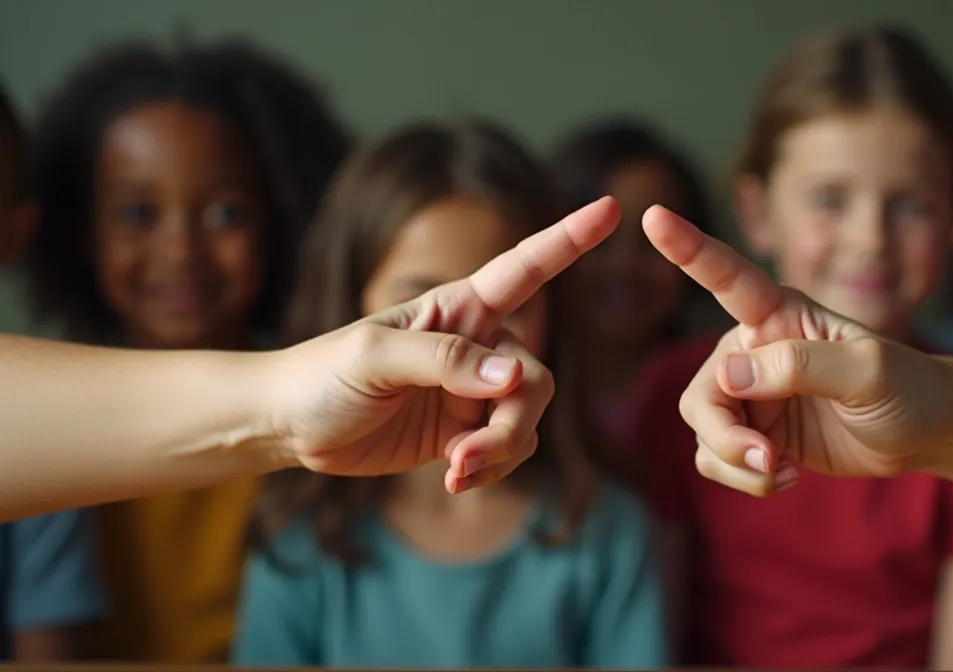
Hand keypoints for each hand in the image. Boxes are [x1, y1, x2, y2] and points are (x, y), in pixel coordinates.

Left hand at [266, 198, 619, 492]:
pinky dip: (491, 468)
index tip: (612, 209)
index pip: (525, 268)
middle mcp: (477, 345)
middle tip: (469, 455)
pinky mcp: (464, 432)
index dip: (568, 239)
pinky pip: (507, 450)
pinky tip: (455, 480)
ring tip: (456, 472)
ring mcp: (473, 391)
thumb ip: (444, 360)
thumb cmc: (321, 375)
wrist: (289, 426)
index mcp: (457, 307)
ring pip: (525, 419)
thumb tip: (511, 377)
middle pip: (534, 377)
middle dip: (513, 421)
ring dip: (500, 452)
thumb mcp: (373, 357)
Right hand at [642, 205, 952, 495]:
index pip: (727, 277)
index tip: (653, 216)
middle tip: (768, 460)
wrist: (923, 432)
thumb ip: (801, 365)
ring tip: (785, 472)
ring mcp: (750, 394)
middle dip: (724, 435)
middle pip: (702, 392)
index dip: (688, 248)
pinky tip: (788, 477)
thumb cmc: (905, 385)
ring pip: (704, 430)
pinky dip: (745, 478)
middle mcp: (753, 348)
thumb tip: (731, 374)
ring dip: (737, 462)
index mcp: (780, 314)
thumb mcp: (867, 370)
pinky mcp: (753, 434)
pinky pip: (716, 459)